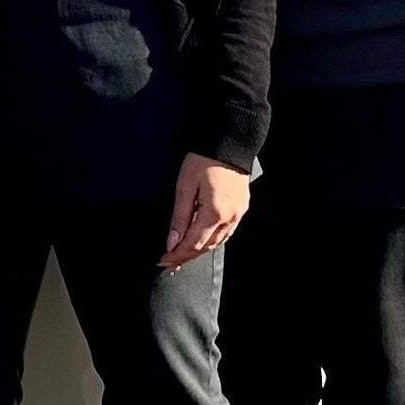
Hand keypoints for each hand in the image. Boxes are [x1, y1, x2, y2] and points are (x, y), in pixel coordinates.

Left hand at [158, 154, 249, 268]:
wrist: (228, 142)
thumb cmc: (204, 160)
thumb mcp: (185, 187)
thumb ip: (179, 218)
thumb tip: (172, 242)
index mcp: (214, 214)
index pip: (192, 244)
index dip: (176, 255)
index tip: (163, 262)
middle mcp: (229, 218)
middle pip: (205, 247)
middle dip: (186, 256)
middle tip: (170, 262)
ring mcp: (238, 213)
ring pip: (218, 242)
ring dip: (200, 250)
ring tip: (183, 254)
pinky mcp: (242, 207)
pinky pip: (227, 232)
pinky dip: (213, 240)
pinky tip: (203, 239)